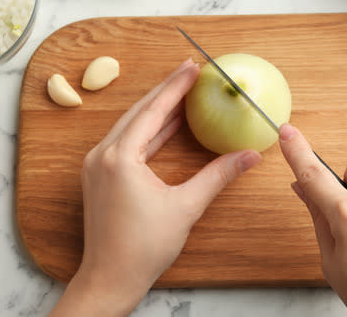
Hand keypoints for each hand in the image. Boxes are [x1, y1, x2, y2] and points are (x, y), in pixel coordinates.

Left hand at [50, 59, 261, 316]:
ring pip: (130, 125)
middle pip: (139, 111)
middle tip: (189, 72)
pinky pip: (125, 142)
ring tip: (182, 94)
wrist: (110, 278)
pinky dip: (147, 130)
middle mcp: (102, 155)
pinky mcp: (99, 176)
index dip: (176, 87)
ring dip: (156, 109)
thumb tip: (249, 155)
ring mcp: (97, 165)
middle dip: (166, 91)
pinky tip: (166, 125)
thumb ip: (218, 176)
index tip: (193, 67)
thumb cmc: (143, 247)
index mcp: (120, 157)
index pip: (152, 111)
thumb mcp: (186, 207)